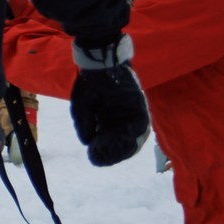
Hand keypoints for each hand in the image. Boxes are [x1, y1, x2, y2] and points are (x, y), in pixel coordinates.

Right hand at [69, 35, 149, 166]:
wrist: (101, 64)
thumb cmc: (90, 82)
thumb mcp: (81, 106)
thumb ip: (84, 125)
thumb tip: (87, 142)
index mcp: (107, 116)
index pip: (107, 137)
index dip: (102, 148)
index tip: (95, 156)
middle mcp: (121, 116)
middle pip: (120, 139)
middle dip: (113, 151)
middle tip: (104, 158)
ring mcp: (131, 112)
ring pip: (132, 136)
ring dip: (124, 147)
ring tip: (113, 154)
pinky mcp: (140, 107)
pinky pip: (141, 126)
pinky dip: (134, 136)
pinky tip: (124, 144)